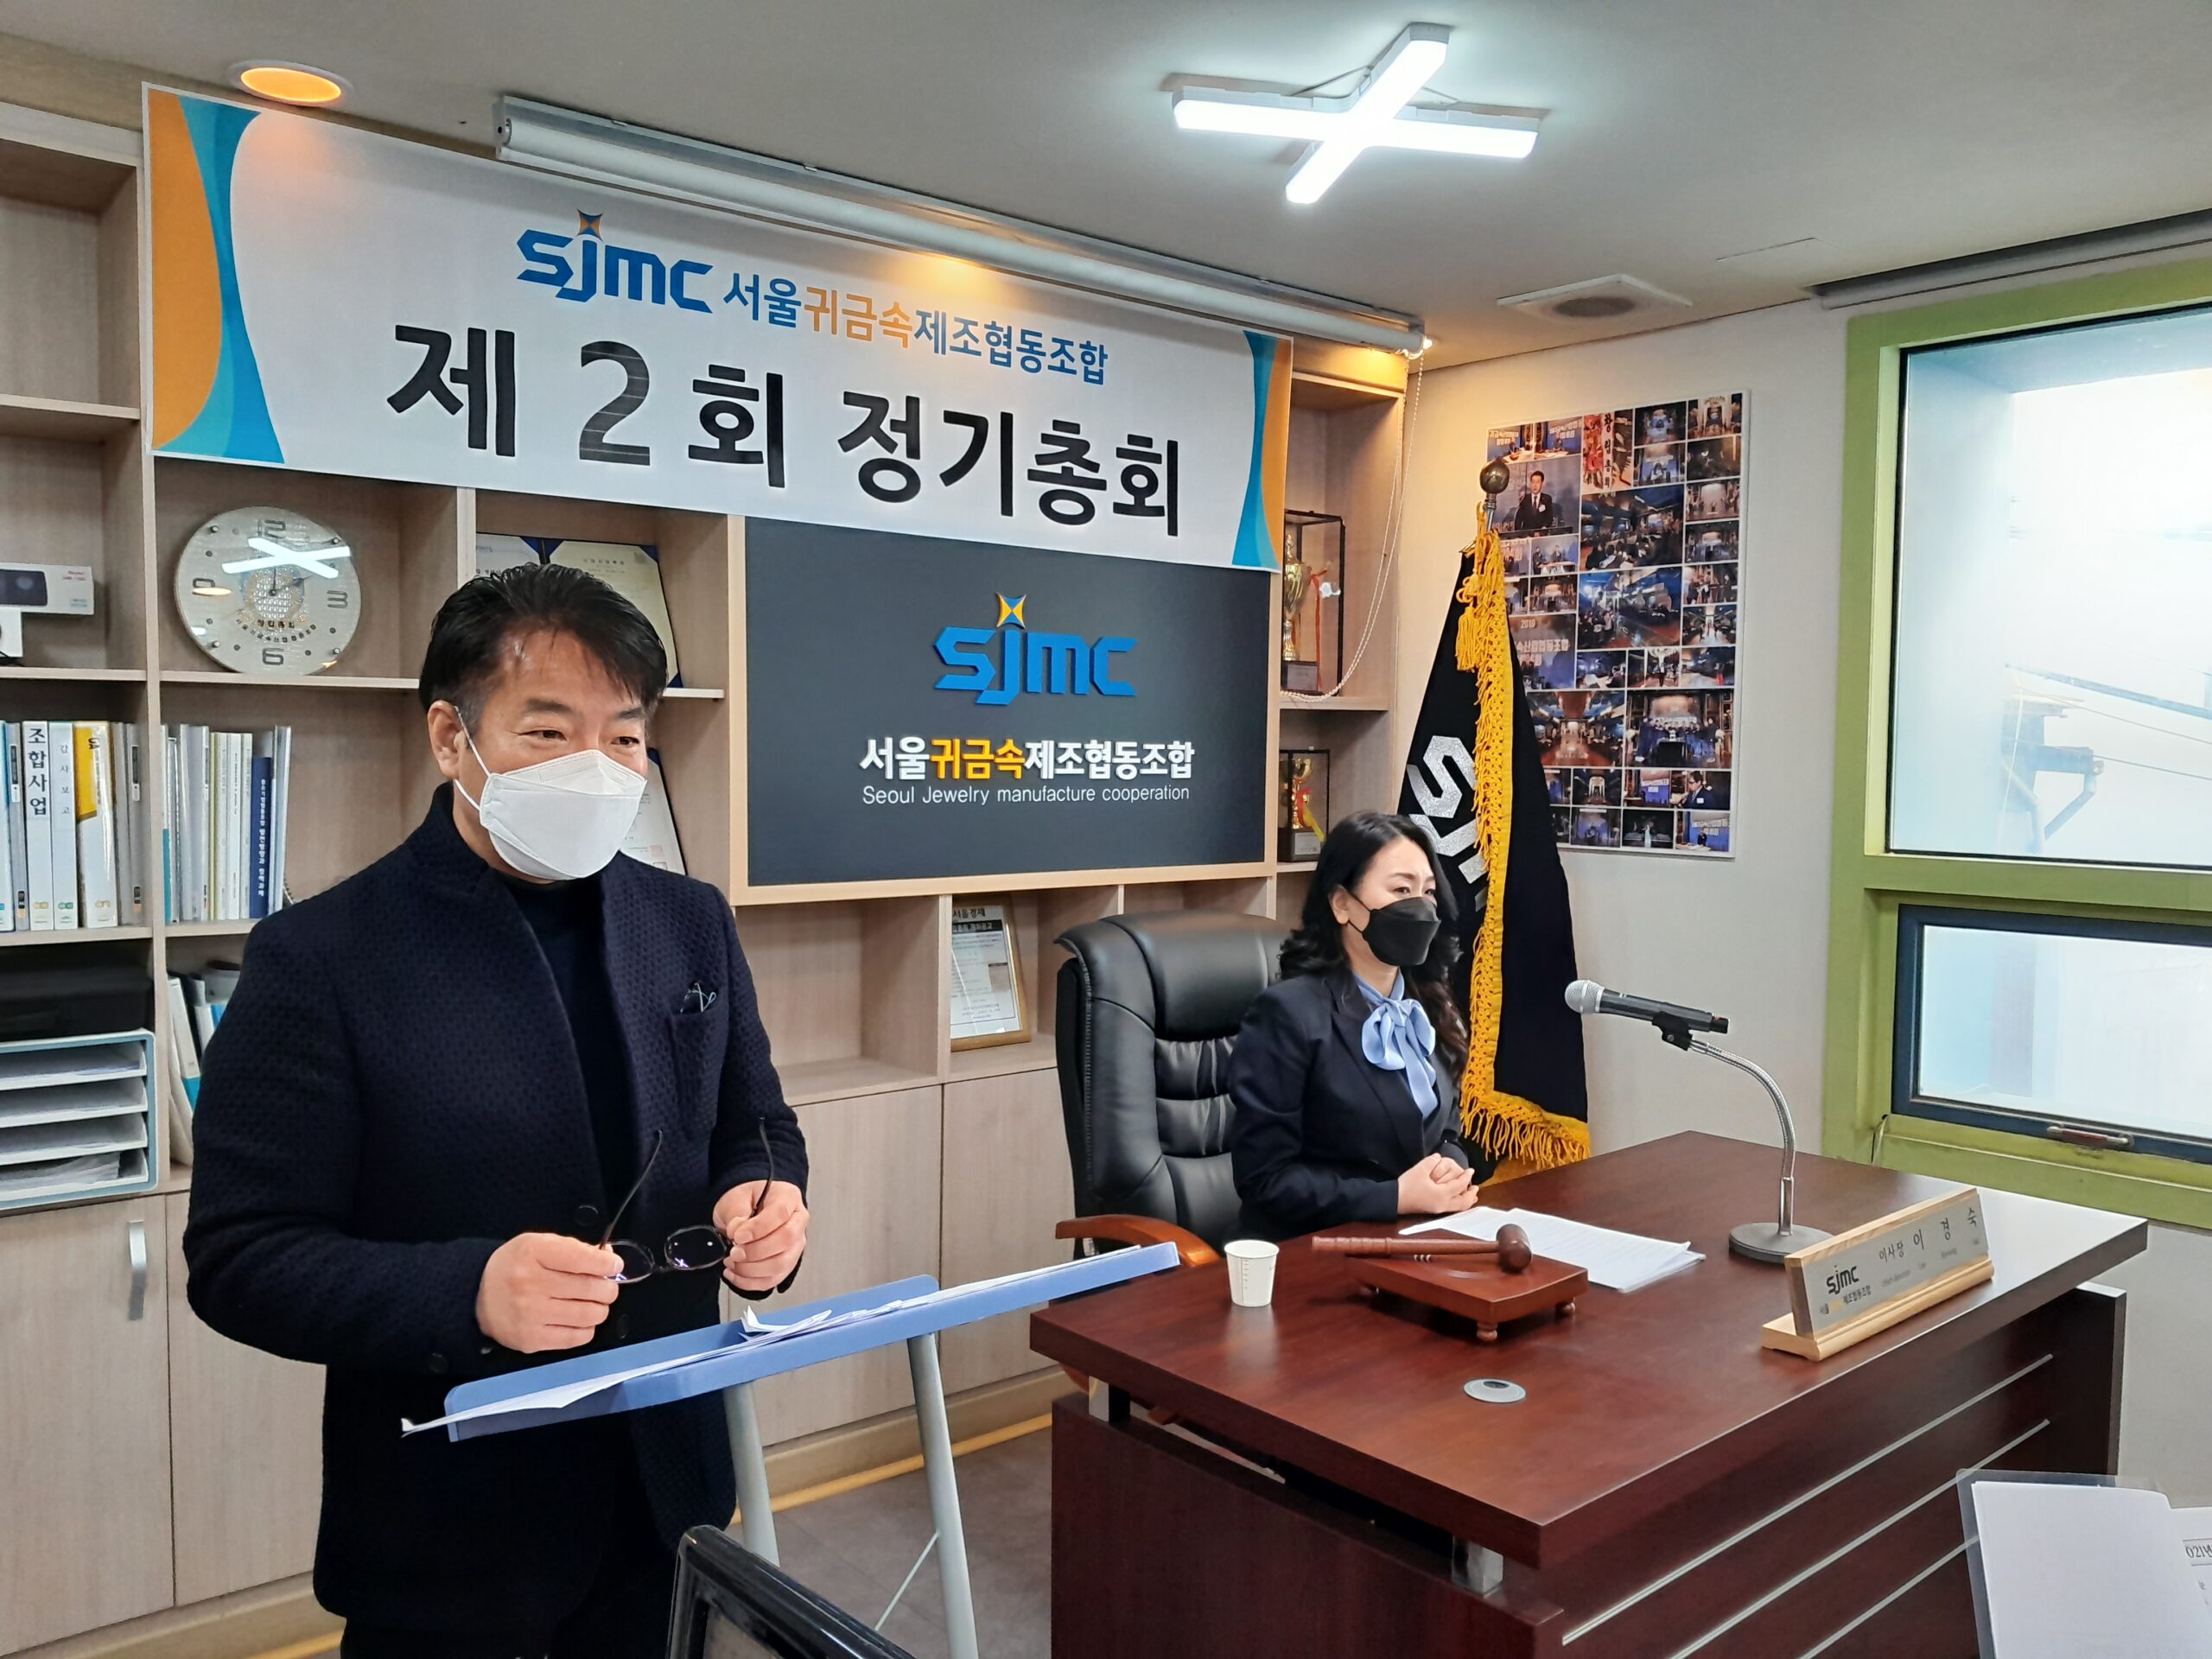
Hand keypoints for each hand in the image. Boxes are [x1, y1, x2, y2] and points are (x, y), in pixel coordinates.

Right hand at [476, 1233, 621, 1352]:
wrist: (478, 1295)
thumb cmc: (516, 1266)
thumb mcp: (540, 1244)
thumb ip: (575, 1248)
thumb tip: (609, 1259)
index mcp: (534, 1252)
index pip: (583, 1259)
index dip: (608, 1264)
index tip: (614, 1266)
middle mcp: (530, 1283)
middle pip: (591, 1288)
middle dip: (608, 1287)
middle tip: (605, 1287)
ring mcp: (530, 1314)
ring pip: (589, 1314)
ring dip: (600, 1308)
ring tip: (593, 1303)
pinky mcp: (532, 1339)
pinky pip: (577, 1337)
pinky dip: (587, 1328)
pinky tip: (579, 1319)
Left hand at [714, 1180, 809, 1293]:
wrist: (744, 1211)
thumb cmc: (746, 1201)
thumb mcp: (736, 1199)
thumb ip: (737, 1214)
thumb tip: (737, 1231)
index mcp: (788, 1197)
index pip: (780, 1213)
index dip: (759, 1228)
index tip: (738, 1236)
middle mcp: (797, 1221)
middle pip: (786, 1240)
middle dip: (756, 1251)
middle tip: (734, 1251)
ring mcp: (795, 1245)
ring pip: (781, 1264)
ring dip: (752, 1269)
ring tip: (733, 1262)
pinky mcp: (786, 1264)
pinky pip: (772, 1279)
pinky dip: (750, 1281)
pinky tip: (735, 1273)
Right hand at [1396, 1153, 1477, 1216]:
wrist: (1394, 1199)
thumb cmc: (1407, 1185)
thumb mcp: (1420, 1169)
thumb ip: (1431, 1161)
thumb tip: (1438, 1157)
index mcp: (1441, 1194)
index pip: (1459, 1185)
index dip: (1466, 1177)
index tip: (1471, 1170)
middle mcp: (1442, 1204)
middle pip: (1463, 1202)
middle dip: (1471, 1194)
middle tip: (1476, 1187)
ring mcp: (1438, 1209)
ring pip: (1458, 1207)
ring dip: (1466, 1200)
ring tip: (1470, 1194)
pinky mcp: (1433, 1210)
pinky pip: (1452, 1208)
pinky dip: (1458, 1203)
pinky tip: (1456, 1197)